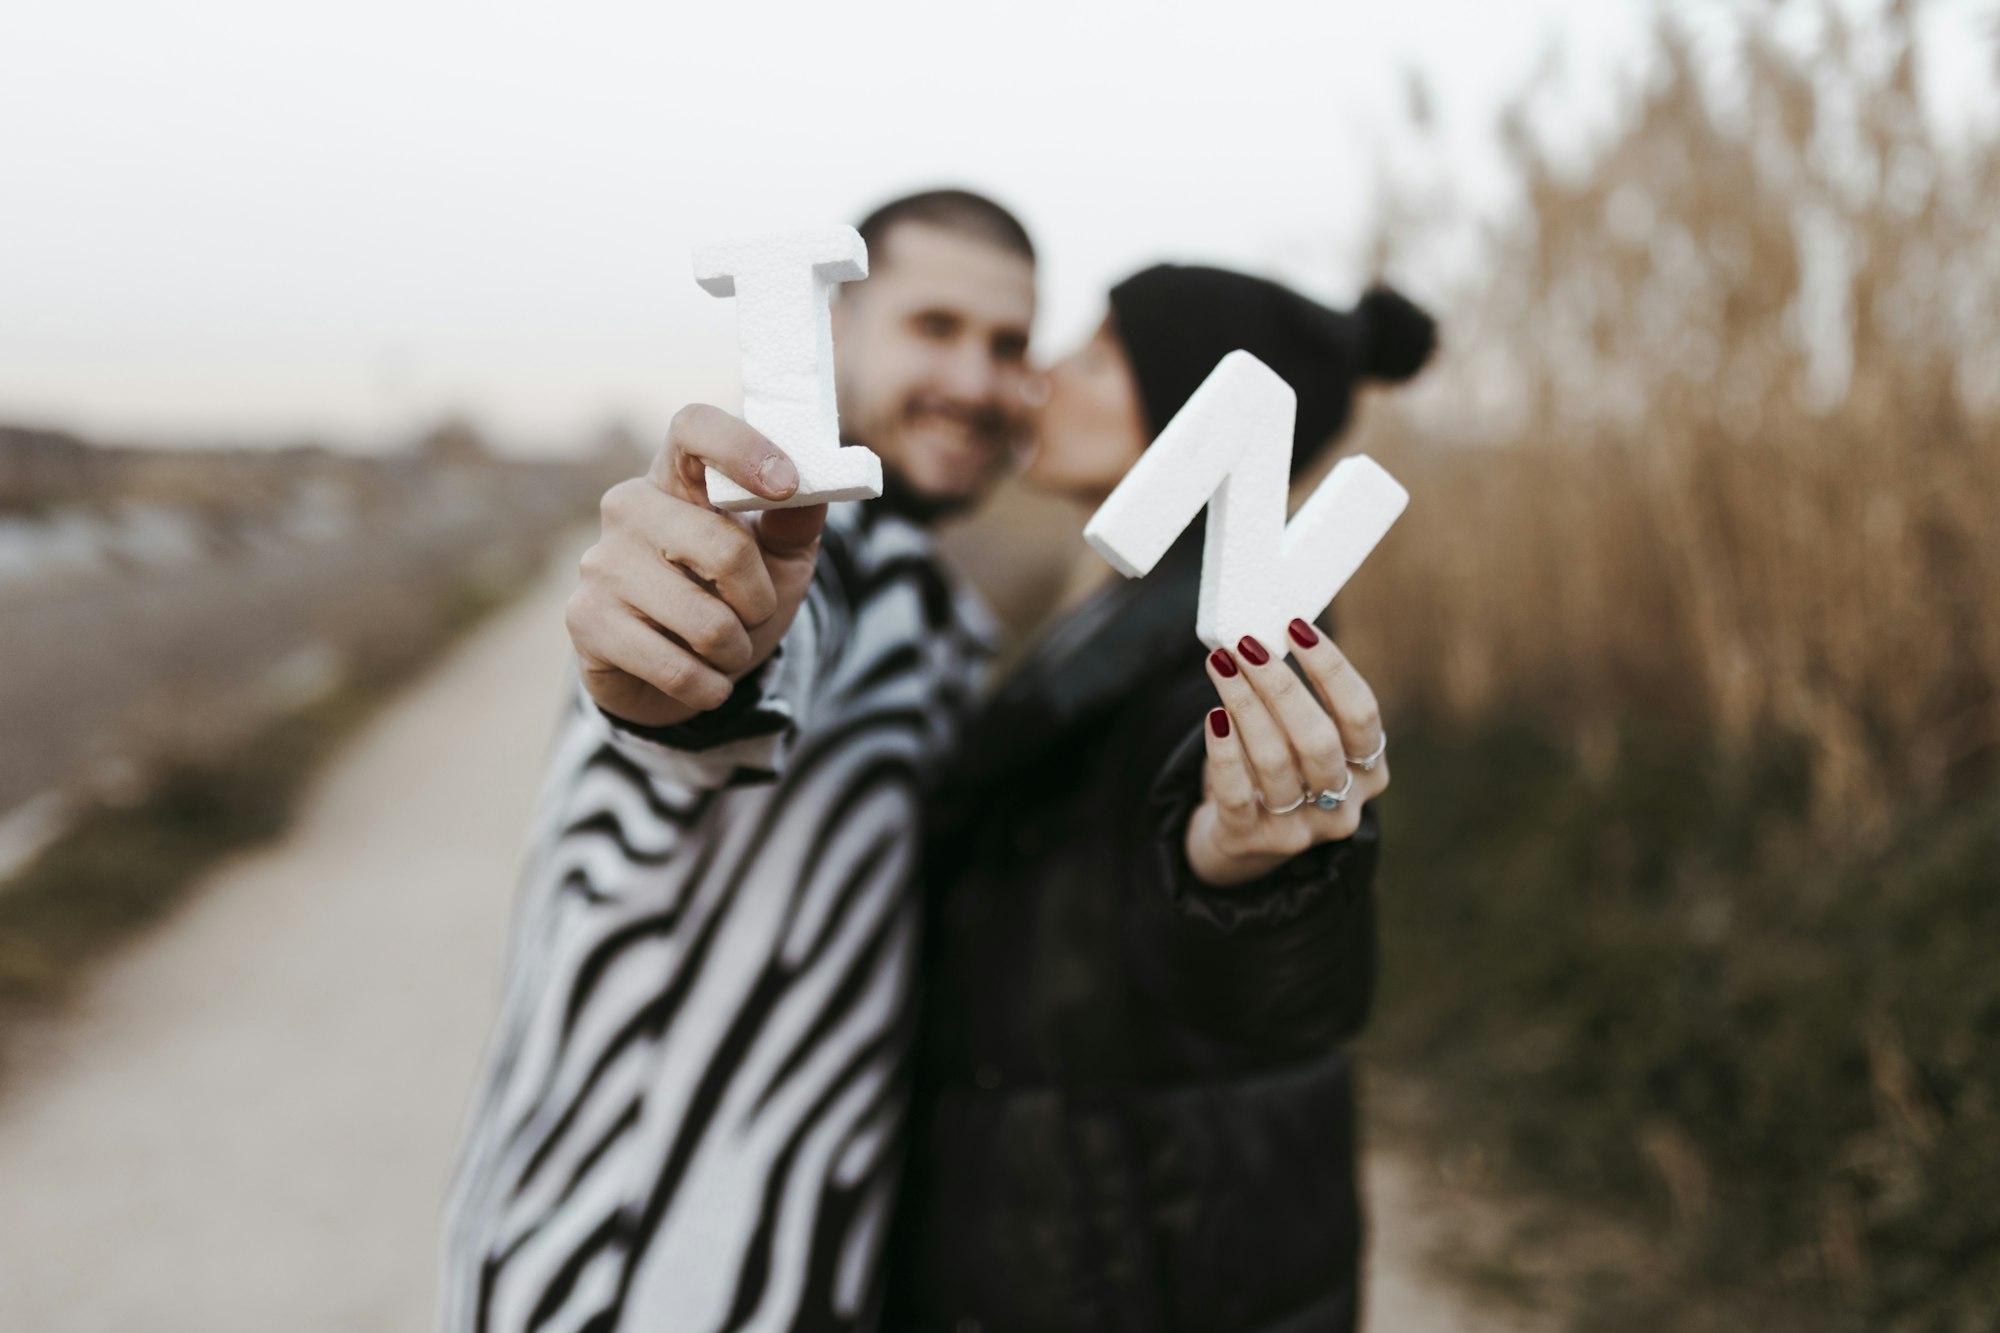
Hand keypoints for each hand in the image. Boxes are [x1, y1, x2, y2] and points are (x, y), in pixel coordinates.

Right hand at [566, 404, 826, 727]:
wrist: (681, 675)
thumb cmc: (731, 602)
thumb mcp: (778, 559)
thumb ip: (797, 519)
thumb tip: (811, 490)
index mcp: (678, 477)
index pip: (694, 426)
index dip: (742, 447)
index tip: (786, 485)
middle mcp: (630, 507)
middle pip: (724, 546)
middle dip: (759, 599)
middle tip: (753, 614)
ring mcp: (600, 562)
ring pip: (706, 620)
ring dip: (736, 650)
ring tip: (723, 649)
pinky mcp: (585, 619)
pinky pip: (676, 667)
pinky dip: (708, 687)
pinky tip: (702, 681)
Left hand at [1184, 619, 1390, 887]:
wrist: (1247, 835)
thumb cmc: (1283, 766)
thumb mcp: (1304, 738)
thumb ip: (1298, 699)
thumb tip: (1263, 635)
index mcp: (1370, 770)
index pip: (1362, 713)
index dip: (1331, 668)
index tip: (1295, 627)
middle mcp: (1344, 805)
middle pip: (1319, 739)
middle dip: (1281, 685)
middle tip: (1247, 645)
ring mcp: (1301, 829)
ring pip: (1275, 761)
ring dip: (1244, 705)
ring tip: (1220, 665)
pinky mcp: (1253, 839)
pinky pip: (1237, 793)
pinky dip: (1224, 751)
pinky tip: (1214, 716)